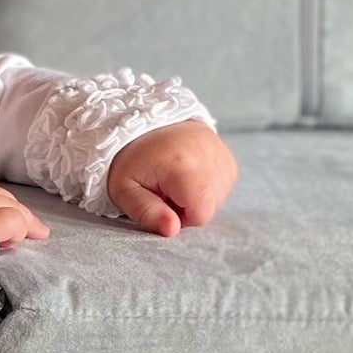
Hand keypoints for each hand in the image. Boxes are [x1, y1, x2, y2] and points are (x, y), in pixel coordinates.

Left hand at [104, 118, 239, 237]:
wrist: (144, 122)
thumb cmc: (131, 159)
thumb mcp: (124, 190)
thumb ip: (147, 212)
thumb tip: (172, 230)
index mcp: (183, 167)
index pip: (201, 215)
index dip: (180, 217)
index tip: (162, 202)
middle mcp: (210, 157)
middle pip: (211, 207)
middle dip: (188, 207)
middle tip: (166, 190)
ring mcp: (222, 154)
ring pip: (219, 198)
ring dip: (197, 197)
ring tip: (176, 181)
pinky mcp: (227, 156)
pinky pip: (224, 185)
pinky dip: (207, 186)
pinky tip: (189, 175)